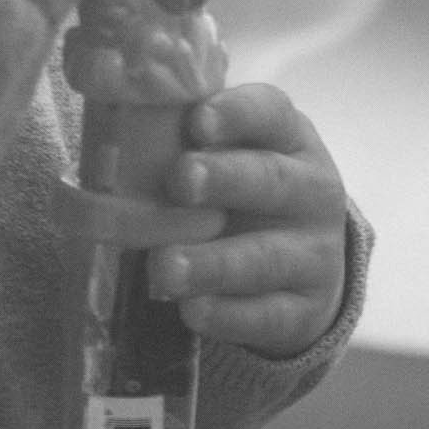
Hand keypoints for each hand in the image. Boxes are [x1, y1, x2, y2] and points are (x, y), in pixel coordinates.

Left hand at [150, 84, 348, 358]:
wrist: (306, 264)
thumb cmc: (245, 191)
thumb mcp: (231, 155)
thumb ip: (187, 142)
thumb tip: (113, 135)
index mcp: (288, 138)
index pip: (268, 112)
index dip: (234, 114)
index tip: (195, 121)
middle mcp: (311, 192)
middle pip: (270, 180)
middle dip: (223, 179)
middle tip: (180, 180)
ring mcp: (315, 254)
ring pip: (265, 256)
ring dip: (213, 262)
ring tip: (165, 266)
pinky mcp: (307, 311)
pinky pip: (269, 315)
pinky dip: (228, 315)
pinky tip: (192, 311)